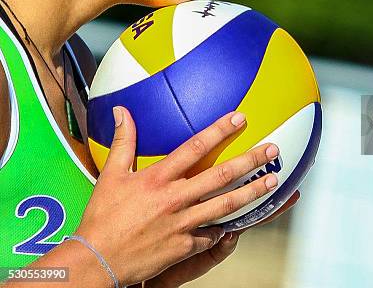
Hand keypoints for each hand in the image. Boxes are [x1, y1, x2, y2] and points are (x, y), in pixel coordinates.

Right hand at [75, 107, 280, 286]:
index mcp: (158, 178)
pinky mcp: (184, 246)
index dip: (219, 131)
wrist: (97, 261)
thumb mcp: (111, 175)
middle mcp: (175, 198)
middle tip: (272, 150)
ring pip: (226, 205)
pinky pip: (212, 235)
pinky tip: (241, 222)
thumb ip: (123, 142)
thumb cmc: (102, 217)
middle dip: (250, 160)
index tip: (239, 118)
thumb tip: (121, 112)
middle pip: (221, 175)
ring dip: (252, 192)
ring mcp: (182, 223)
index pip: (195, 147)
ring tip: (273, 181)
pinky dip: (225, 228)